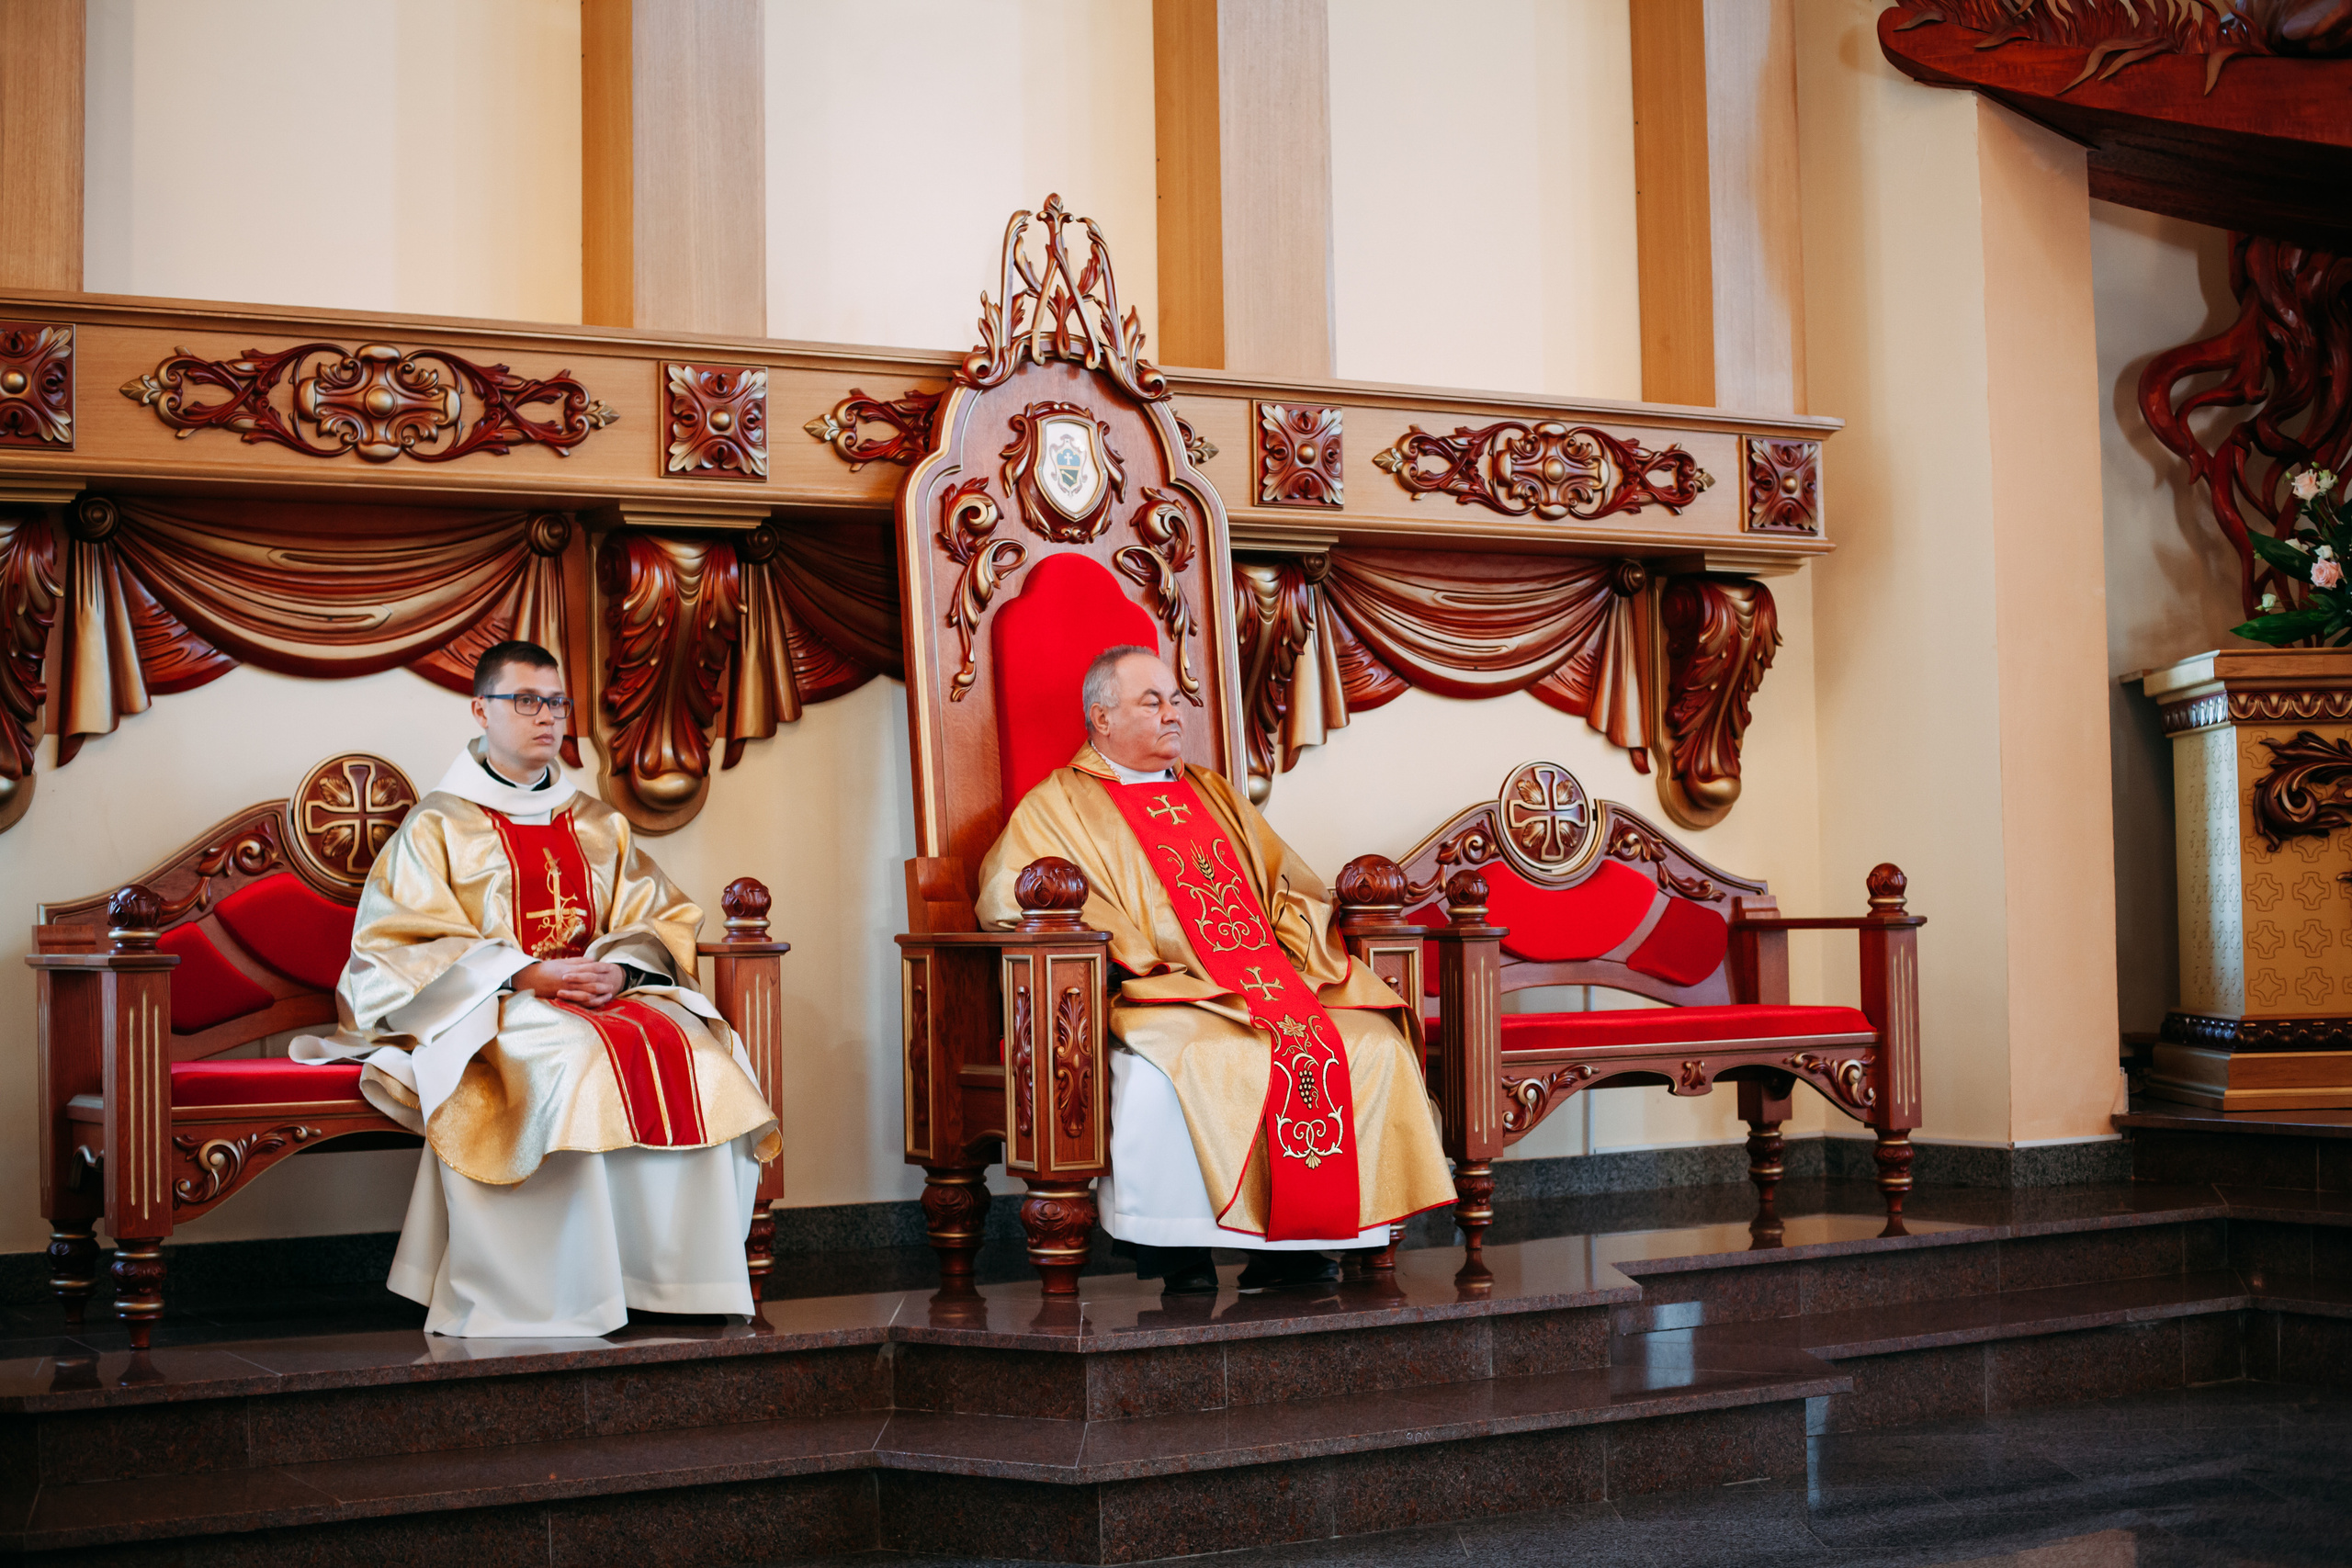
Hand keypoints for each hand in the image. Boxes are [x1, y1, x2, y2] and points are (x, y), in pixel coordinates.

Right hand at [512, 959, 627, 1008]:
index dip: (601, 968)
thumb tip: (593, 959)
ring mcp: (566, 990)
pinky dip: (588, 1003)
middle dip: (602, 984)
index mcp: (570, 970)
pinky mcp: (563, 998)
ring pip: (586, 994)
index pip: (589, 968)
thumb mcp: (561, 962)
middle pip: (590, 983)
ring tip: (609, 994)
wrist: (529, 979)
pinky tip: (596, 1003)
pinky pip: (578, 1003)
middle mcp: (569, 981)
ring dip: (598, 995)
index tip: (610, 968)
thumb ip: (578, 961)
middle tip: (613, 984)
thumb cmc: (546, 969)